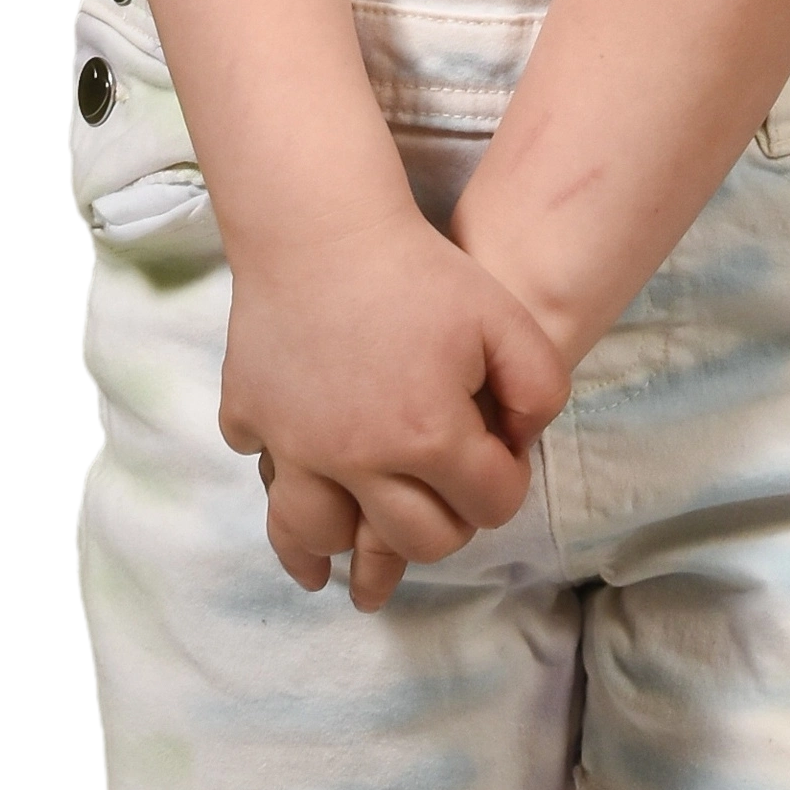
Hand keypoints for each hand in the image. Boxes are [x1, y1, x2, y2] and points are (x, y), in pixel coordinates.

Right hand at [218, 213, 572, 611]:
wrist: (320, 226)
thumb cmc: (419, 270)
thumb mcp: (507, 319)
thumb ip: (539, 390)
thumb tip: (518, 444)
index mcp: (427, 439)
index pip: (486, 508)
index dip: (502, 487)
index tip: (496, 462)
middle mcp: (357, 460)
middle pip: (411, 540)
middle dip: (439, 529)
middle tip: (441, 502)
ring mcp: (296, 445)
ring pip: (314, 535)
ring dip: (337, 549)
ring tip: (342, 564)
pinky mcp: (250, 416)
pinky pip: (264, 470)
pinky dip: (283, 481)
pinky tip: (295, 480)